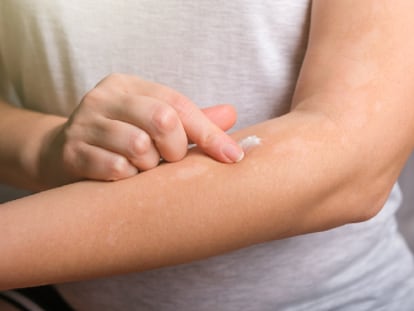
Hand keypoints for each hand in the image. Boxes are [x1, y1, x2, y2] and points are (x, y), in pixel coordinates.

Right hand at [38, 74, 242, 185]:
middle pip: (161, 119)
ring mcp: (84, 124)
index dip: (209, 133)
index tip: (232, 157)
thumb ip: (190, 121)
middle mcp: (104, 98)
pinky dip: (128, 178)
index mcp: (128, 85)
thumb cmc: (119, 139)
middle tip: (167, 159)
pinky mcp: (72, 152)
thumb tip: (231, 114)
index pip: (178, 104)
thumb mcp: (152, 123)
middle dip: (174, 148)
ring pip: (139, 146)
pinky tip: (122, 176)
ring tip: (141, 167)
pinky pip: (116, 169)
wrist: (62, 154)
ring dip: (149, 166)